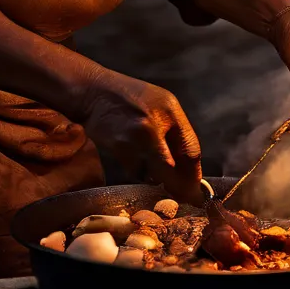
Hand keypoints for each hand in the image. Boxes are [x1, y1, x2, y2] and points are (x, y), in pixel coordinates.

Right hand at [76, 68, 203, 204]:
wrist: (94, 92)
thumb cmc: (129, 97)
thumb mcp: (160, 104)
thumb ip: (175, 132)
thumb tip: (187, 168)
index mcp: (170, 110)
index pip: (191, 151)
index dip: (194, 174)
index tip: (195, 190)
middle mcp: (154, 125)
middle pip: (173, 169)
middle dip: (178, 186)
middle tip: (181, 196)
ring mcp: (135, 138)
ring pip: (153, 174)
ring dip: (155, 176)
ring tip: (149, 162)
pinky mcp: (119, 148)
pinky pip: (135, 171)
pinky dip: (138, 170)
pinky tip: (133, 156)